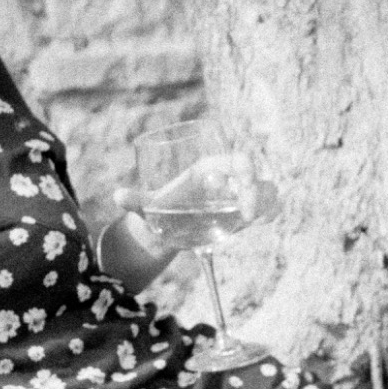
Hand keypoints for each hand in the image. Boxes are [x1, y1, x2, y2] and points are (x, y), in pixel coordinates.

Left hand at [114, 153, 276, 223]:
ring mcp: (238, 196)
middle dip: (255, 192)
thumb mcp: (148, 207)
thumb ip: (135, 201)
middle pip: (253, 176)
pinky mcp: (245, 213)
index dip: (245, 169)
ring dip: (267, 202)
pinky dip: (270, 212)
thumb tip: (117, 196)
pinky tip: (262, 222)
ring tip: (254, 219)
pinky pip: (268, 207)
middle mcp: (227, 179)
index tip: (242, 187)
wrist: (169, 228)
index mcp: (208, 169)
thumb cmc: (161, 210)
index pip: (235, 160)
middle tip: (247, 215)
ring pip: (266, 190)